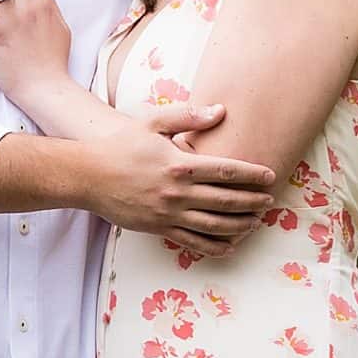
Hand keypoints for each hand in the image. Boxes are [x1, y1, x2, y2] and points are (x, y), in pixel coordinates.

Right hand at [82, 113, 274, 252]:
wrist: (87, 176)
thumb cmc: (121, 146)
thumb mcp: (153, 123)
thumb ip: (188, 116)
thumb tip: (221, 111)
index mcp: (180, 164)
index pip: (226, 170)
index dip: (252, 174)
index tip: (270, 176)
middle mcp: (177, 192)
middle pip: (226, 200)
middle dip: (252, 201)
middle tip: (269, 200)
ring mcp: (168, 214)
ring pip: (214, 225)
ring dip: (239, 225)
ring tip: (255, 222)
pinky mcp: (158, 228)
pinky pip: (192, 242)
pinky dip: (214, 246)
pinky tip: (230, 246)